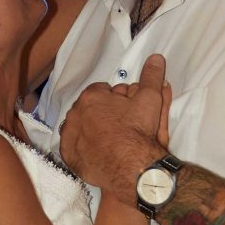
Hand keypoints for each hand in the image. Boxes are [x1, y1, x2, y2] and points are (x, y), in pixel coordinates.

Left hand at [61, 54, 168, 199]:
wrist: (131, 167)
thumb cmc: (139, 131)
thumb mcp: (150, 99)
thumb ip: (151, 76)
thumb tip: (155, 58)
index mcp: (92, 97)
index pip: (101, 92)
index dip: (114, 100)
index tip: (124, 111)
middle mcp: (75, 114)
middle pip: (89, 109)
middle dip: (101, 114)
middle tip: (119, 126)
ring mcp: (70, 136)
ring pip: (79, 127)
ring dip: (90, 129)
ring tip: (109, 139)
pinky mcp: (69, 155)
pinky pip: (73, 147)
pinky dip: (82, 147)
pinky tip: (96, 151)